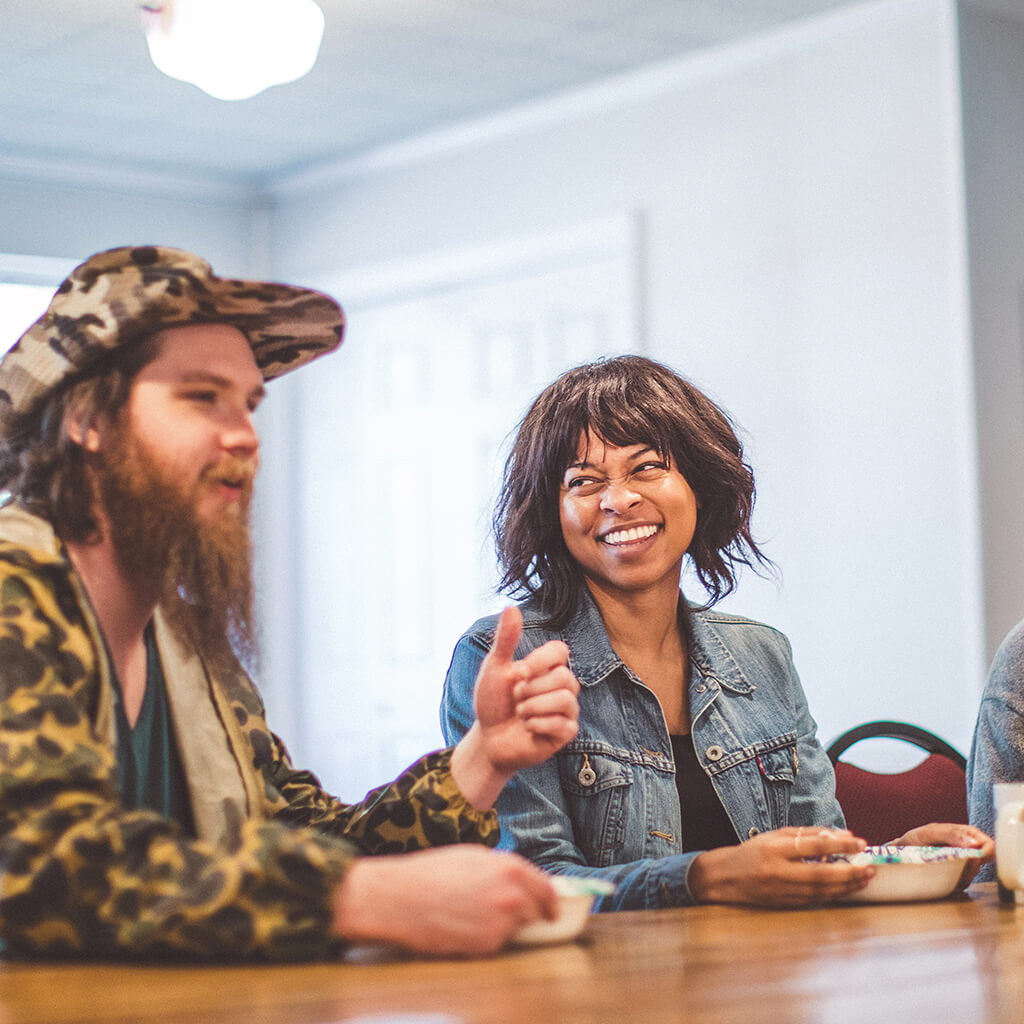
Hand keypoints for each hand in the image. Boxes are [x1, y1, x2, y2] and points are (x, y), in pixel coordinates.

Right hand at [331, 847, 557, 955]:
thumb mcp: (474, 856)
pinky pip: (496, 943)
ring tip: (472, 912)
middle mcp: (512, 898)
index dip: (552, 901)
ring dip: (503, 925)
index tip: (552, 907)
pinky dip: (486, 937)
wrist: (401, 898)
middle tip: (503, 910)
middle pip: (536, 912)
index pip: (547, 890)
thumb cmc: (432, 872)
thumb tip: (524, 881)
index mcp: (511, 869)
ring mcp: (501, 924)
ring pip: (515, 929)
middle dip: (526, 912)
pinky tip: (463, 925)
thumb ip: (504, 868)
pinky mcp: (486, 946)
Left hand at [451, 606, 578, 808]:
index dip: (541, 660)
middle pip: (564, 677)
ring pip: (565, 699)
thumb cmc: (492, 702)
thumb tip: (511, 607)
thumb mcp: (495, 668)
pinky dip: (538, 724)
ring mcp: (566, 709)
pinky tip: (528, 728)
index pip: (560, 651)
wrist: (488, 739)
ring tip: (520, 713)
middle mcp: (561, 686)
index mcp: (546, 667)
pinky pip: (563, 724)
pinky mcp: (566, 732)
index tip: (519, 671)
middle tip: (516, 697)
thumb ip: (506, 640)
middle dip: (532, 689)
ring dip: (533, 707)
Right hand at [688, 827, 872, 905]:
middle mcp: (778, 871)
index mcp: (775, 848)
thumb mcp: (776, 835)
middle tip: (869, 867)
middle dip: (849, 872)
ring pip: (822, 891)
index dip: (839, 845)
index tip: (860, 842)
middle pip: (821, 874)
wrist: (726, 877)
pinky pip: (815, 900)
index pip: (813, 845)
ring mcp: (782, 891)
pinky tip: (846, 889)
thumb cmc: (753, 852)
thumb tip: (839, 835)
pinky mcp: (785, 905)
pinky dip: (834, 895)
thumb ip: (806, 834)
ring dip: (846, 886)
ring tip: (864, 878)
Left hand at [888, 822, 994, 889]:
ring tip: (939, 867)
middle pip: (982, 863)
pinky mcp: (956, 877)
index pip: (988, 845)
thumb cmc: (916, 839)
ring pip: (973, 875)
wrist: (901, 854)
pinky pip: (962, 884)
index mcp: (965, 834)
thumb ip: (951, 834)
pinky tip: (939, 874)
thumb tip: (975, 843)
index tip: (974, 858)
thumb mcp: (930, 833)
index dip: (986, 853)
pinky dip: (952, 881)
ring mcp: (962, 864)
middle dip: (969, 866)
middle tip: (951, 864)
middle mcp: (967, 850)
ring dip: (958, 874)